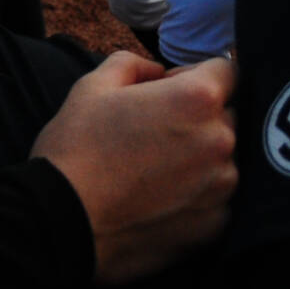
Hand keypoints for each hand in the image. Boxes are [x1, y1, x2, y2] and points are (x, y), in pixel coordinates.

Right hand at [32, 53, 235, 286]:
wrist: (64, 218)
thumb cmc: (75, 146)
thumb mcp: (93, 85)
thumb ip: (134, 64)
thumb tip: (158, 72)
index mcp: (195, 99)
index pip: (225, 70)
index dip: (194, 74)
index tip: (168, 89)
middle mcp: (220, 141)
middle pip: (226, 115)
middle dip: (198, 116)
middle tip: (153, 130)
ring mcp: (221, 186)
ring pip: (222, 158)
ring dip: (199, 156)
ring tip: (153, 168)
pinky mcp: (216, 224)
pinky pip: (215, 196)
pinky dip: (195, 193)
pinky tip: (158, 196)